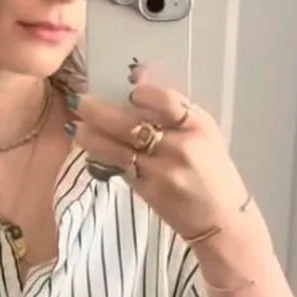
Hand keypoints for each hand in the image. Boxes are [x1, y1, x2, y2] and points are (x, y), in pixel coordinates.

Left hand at [68, 64, 248, 238]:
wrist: (222, 221)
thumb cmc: (214, 172)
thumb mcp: (204, 134)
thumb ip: (172, 108)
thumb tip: (136, 76)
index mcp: (198, 126)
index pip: (164, 100)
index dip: (141, 93)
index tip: (128, 91)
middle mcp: (179, 147)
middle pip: (131, 123)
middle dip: (98, 111)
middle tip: (79, 102)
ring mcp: (162, 171)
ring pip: (117, 148)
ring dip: (91, 137)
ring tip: (74, 128)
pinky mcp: (149, 192)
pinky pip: (120, 169)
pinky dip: (103, 157)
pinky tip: (92, 149)